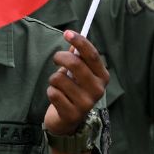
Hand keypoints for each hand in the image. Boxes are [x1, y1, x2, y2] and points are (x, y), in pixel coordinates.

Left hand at [43, 31, 108, 153]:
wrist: (69, 121)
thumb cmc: (74, 91)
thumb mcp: (79, 74)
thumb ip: (78, 57)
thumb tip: (72, 38)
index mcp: (103, 77)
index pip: (92, 55)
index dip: (80, 42)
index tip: (67, 32)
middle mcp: (98, 89)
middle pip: (75, 64)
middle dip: (60, 57)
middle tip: (55, 59)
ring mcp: (86, 103)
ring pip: (59, 78)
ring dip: (53, 79)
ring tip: (58, 85)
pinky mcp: (72, 113)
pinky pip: (53, 93)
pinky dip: (51, 93)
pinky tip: (57, 98)